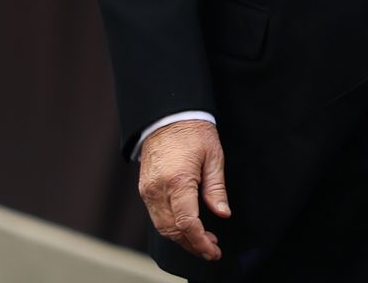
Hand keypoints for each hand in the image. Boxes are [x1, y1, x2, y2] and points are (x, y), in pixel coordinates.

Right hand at [137, 119, 230, 261]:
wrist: (167, 117)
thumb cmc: (194, 133)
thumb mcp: (214, 157)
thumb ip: (216, 189)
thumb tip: (223, 214)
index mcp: (178, 181)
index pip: (186, 222)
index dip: (200, 241)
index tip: (213, 250)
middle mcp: (158, 190)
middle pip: (172, 230)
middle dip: (192, 244)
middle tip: (212, 248)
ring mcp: (148, 191)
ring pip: (162, 227)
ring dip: (181, 238)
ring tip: (203, 240)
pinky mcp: (145, 190)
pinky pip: (156, 216)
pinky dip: (171, 227)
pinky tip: (187, 227)